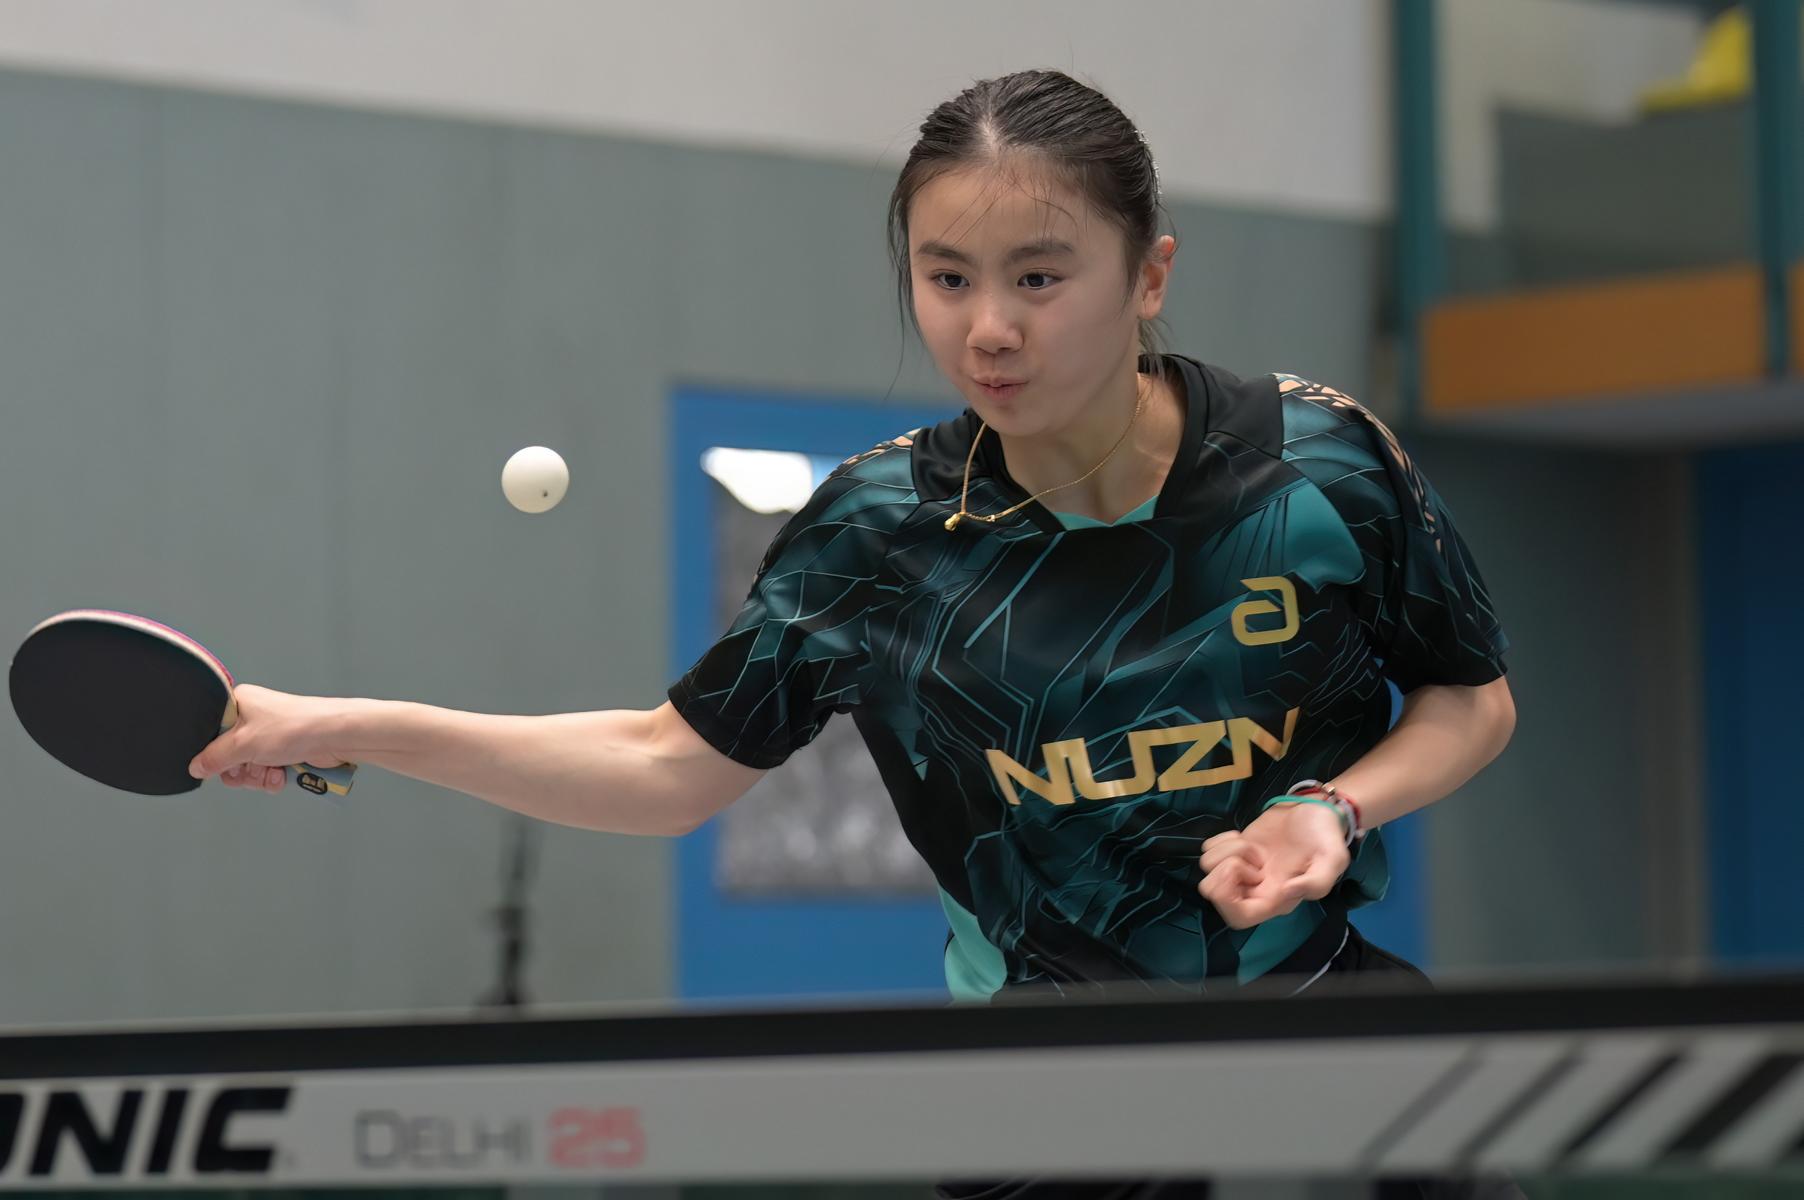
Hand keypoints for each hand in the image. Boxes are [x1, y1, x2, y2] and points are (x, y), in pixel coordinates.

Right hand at [189, 684, 350, 792]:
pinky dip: (273, 778)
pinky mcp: (284, 751)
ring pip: (247, 768)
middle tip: (250, 768)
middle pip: (228, 755)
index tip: (223, 761)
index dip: (213, 752)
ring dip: (258, 777)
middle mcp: (251, 718)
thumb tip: (195, 768)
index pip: (210, 732)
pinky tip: (282, 774)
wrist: (336, 736)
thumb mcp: (243, 743)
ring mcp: (269, 736)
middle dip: (239, 770)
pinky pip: (266, 772)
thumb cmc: (294, 727)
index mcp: (238, 704)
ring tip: (272, 771)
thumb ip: (214, 758)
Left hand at [1199, 801, 1350, 928]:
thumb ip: (1317, 883)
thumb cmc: (1325, 838)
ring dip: (1227, 852)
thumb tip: (1286, 892)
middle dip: (1223, 871)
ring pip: (1209, 868)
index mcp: (1275, 900)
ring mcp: (1241, 868)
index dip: (1227, 900)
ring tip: (1252, 846)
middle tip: (1249, 857)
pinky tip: (1242, 837)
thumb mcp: (1333, 860)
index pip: (1237, 918)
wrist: (1317, 809)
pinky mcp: (1233, 848)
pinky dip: (1220, 841)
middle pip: (1213, 894)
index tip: (1238, 873)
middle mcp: (1254, 889)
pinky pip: (1208, 849)